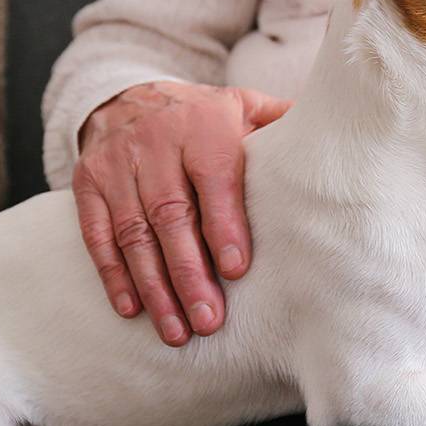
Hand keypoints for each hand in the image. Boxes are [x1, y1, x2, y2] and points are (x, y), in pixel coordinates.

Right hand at [72, 81, 290, 346]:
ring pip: (133, 232)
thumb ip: (280, 125)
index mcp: (201, 125)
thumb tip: (338, 144)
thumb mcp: (241, 106)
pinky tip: (131, 308)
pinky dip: (113, 274)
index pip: (212, 178)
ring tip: (176, 329)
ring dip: (154, 285)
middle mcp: (154, 143)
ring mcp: (116, 165)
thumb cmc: (201, 116)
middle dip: (189, 272)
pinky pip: (96, 234)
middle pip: (170, 214)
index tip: (235, 271)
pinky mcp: (87, 184)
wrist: (127, 95)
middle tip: (208, 320)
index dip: (223, 225)